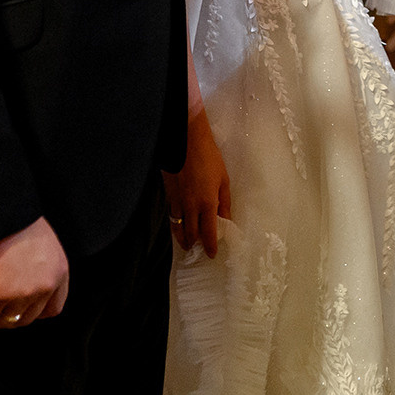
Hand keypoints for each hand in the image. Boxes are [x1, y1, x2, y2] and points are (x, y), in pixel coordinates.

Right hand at [0, 216, 67, 331]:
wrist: (2, 214)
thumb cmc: (19, 222)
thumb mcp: (45, 246)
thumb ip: (42, 268)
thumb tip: (25, 283)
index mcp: (59, 273)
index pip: (53, 308)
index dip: (36, 313)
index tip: (25, 312)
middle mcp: (43, 287)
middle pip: (28, 317)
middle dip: (13, 319)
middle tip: (0, 316)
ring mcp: (20, 294)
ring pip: (7, 320)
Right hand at [164, 112, 230, 259]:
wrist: (186, 141)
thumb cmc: (209, 157)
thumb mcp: (223, 179)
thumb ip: (224, 202)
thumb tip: (227, 219)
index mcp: (207, 202)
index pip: (208, 232)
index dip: (210, 245)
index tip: (212, 254)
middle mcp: (190, 206)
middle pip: (191, 233)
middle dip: (194, 244)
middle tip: (198, 250)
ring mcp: (177, 200)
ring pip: (178, 227)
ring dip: (182, 238)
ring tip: (186, 244)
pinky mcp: (168, 194)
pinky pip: (171, 215)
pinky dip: (175, 224)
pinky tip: (178, 225)